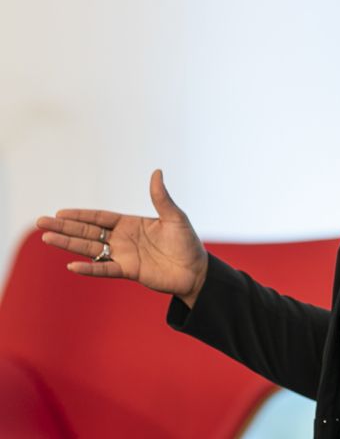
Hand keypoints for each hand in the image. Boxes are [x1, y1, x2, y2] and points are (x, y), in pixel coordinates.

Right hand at [36, 170, 208, 307]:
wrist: (196, 270)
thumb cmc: (187, 242)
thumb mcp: (175, 217)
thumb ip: (161, 198)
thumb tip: (157, 172)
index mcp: (131, 224)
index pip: (100, 218)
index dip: (81, 215)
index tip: (60, 211)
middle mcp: (123, 239)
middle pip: (88, 232)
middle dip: (65, 227)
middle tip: (40, 223)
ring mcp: (124, 256)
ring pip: (90, 249)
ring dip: (68, 244)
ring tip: (46, 238)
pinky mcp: (129, 271)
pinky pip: (105, 269)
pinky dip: (89, 268)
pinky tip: (71, 265)